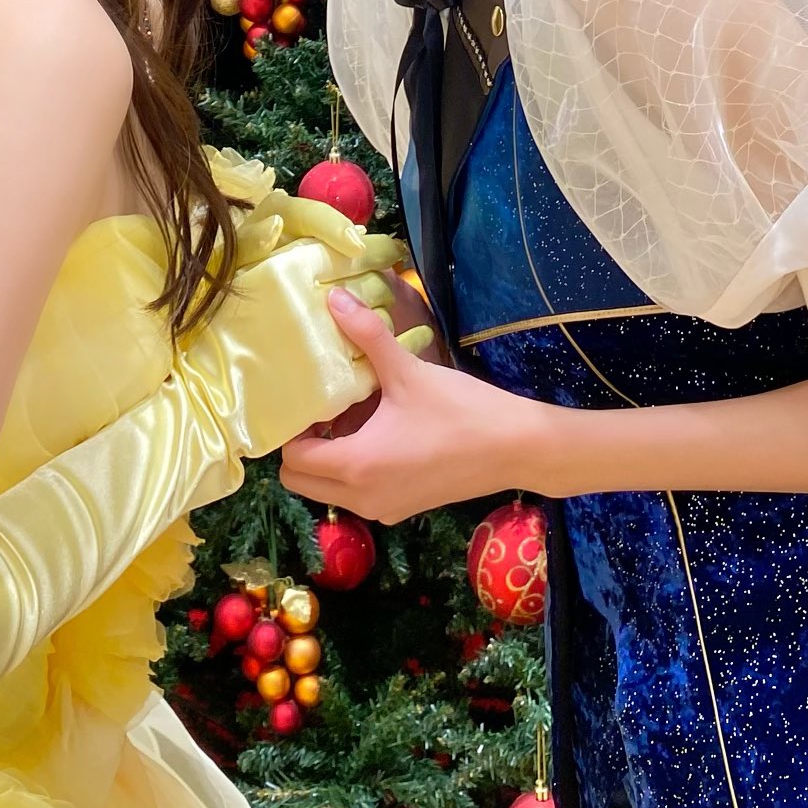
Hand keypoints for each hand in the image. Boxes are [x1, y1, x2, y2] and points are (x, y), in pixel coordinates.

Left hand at [278, 291, 548, 521]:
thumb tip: (334, 298)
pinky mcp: (403, 508)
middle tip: (320, 405)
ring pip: (329, 490)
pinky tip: (378, 429)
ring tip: (349, 412)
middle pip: (301, 481)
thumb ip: (367, 334)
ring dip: (328, 457)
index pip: (291, 460)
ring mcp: (384, 509)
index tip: (303, 396)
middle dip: (303, 445)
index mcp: (356, 467)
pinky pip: (358, 493)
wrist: (517, 448)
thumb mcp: (409, 371)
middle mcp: (362, 499)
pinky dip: (354, 468)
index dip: (290, 428)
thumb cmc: (460, 411)